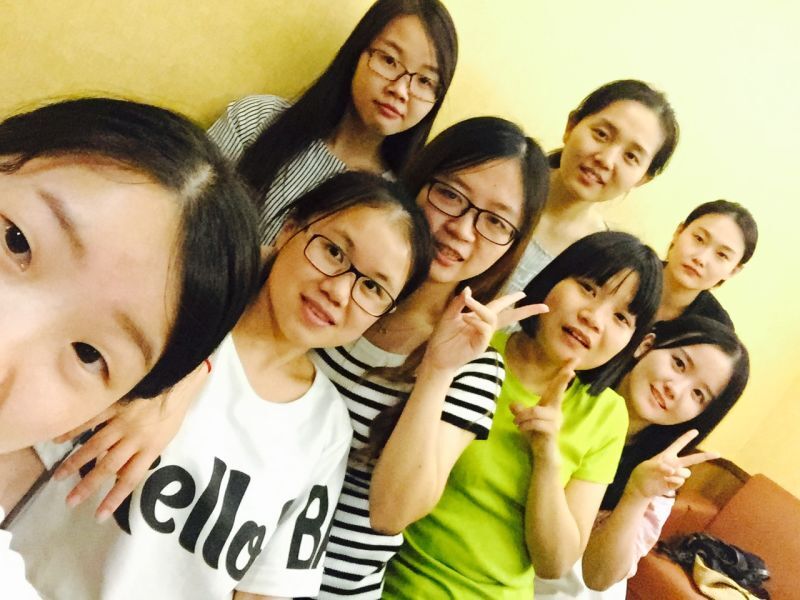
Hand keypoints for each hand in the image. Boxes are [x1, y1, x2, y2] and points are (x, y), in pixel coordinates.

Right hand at [53, 363, 207, 520]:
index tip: (98, 515)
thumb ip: (146, 453)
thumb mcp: (167, 436)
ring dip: (76, 463)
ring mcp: (123, 421)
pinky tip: (58, 439)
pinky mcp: (115, 404)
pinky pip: (91, 419)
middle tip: (70, 502)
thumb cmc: (174, 409)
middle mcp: (134, 438)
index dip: (115, 498)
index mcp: (151, 447)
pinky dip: (74, 429)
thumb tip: (121, 471)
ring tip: (58, 477)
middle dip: (88, 486)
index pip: (130, 479)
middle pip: (108, 467)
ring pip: (95, 446)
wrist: (178, 378)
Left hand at [423, 288, 547, 371]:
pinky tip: (465, 318)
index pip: (499, 306)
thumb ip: (459, 303)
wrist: (436, 356)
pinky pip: (484, 329)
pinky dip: (476, 321)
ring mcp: (484, 337)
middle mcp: (484, 326)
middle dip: (526, 311)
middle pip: (510, 316)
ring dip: (481, 308)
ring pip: (492, 318)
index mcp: (478, 318)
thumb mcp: (449, 315)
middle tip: (544, 307)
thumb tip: (468, 289)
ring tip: (468, 303)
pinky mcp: (481, 345)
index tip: (523, 293)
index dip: (510, 299)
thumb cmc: (442, 337)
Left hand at [510, 361, 575, 461]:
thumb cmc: (536, 436)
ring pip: (537, 411)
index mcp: (551, 405)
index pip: (557, 386)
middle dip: (563, 379)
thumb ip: (521, 411)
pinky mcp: (552, 431)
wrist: (542, 455)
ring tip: (516, 422)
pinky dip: (525, 425)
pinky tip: (520, 429)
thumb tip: (513, 404)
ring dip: (523, 416)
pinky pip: (537, 423)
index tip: (573, 360)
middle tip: (571, 368)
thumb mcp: (525, 421)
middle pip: (558, 391)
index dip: (563, 373)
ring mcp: (556, 421)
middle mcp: (556, 411)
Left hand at [625, 429, 717, 500]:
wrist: (641, 486)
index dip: (687, 437)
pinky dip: (673, 481)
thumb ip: (660, 467)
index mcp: (667, 455)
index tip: (696, 431)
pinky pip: (680, 481)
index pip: (679, 444)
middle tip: (718, 453)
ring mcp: (676, 474)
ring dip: (677, 473)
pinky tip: (665, 482)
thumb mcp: (648, 466)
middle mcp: (674, 464)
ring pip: (685, 472)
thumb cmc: (643, 472)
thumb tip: (672, 471)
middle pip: (692, 459)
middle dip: (705, 456)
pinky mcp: (675, 484)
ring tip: (665, 475)